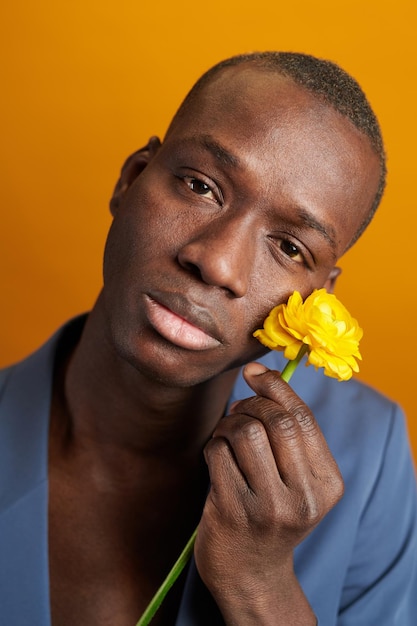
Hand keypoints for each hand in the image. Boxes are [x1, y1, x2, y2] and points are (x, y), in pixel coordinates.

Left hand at [194, 362, 343, 624]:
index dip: (276, 386)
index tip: (255, 373)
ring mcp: (267, 508)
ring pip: (245, 432)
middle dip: (251, 404)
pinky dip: (213, 444)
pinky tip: (216, 457)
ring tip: (227, 435)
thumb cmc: (271, 511)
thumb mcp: (297, 479)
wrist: (251, 572)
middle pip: (276, 421)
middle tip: (239, 410)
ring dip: (229, 424)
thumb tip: (257, 372)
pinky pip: (217, 452)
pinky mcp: (232, 512)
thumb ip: (289, 432)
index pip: (303, 418)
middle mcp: (304, 498)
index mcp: (328, 484)